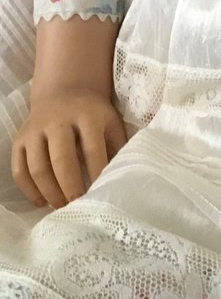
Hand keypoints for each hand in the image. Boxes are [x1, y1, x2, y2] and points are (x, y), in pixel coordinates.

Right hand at [11, 88, 126, 208]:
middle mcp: (58, 120)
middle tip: (77, 206)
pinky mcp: (19, 139)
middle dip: (70, 187)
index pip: (92, 148)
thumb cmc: (93, 115)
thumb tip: (123, 179)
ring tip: (61, 207)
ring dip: (49, 192)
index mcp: (87, 114)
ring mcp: (35, 129)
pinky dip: (29, 190)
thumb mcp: (111, 122)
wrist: (64, 91)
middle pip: (61, 159)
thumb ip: (118, 146)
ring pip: (37, 167)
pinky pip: (19, 169)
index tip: (100, 194)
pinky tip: (42, 201)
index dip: (96, 173)